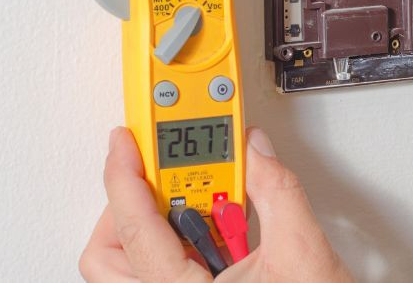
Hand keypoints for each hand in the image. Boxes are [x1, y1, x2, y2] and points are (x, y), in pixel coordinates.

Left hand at [80, 127, 352, 281]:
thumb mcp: (301, 254)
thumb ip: (277, 193)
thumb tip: (257, 154)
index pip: (135, 227)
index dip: (125, 176)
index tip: (127, 143)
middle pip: (111, 252)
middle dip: (131, 203)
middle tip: (163, 172)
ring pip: (132, 265)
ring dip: (156, 224)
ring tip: (197, 201)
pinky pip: (161, 272)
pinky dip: (180, 243)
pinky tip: (214, 231)